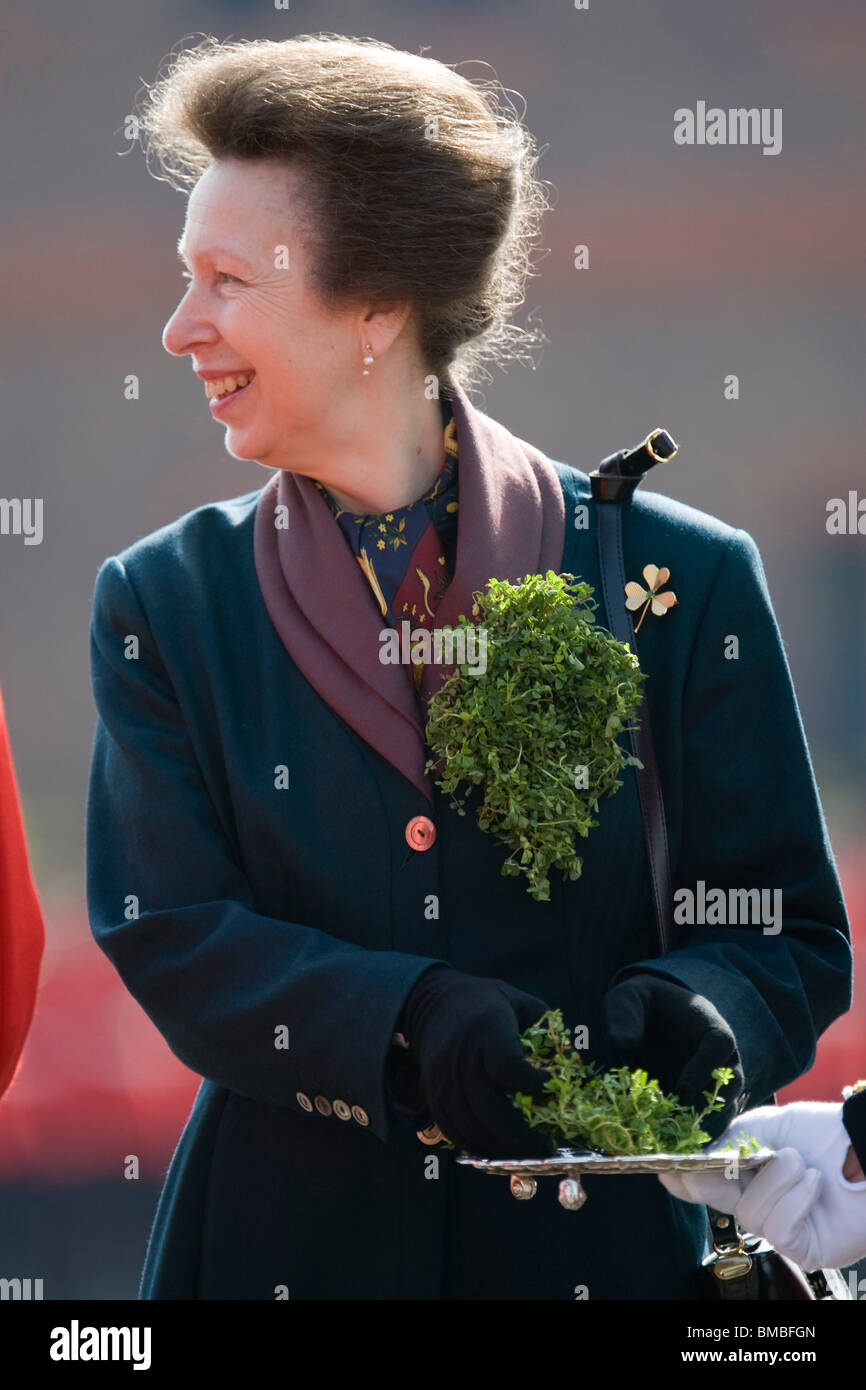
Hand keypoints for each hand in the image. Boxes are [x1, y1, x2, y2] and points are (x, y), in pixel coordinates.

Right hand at [397, 965, 552, 1157]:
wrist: (434, 1003)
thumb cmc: (487, 1003)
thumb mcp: (520, 1002)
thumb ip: (546, 1030)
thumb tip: (572, 1064)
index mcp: (487, 1029)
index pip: (508, 1067)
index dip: (532, 1085)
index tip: (551, 1091)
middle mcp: (462, 1057)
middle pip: (490, 1108)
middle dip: (520, 1136)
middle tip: (546, 1149)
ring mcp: (443, 1078)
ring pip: (471, 1126)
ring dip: (501, 1149)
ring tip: (526, 1156)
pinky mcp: (433, 1094)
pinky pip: (453, 1130)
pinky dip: (477, 1146)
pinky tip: (498, 1150)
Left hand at [601, 973, 743, 1134]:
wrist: (644, 1016)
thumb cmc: (640, 1003)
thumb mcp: (627, 998)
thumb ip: (625, 1014)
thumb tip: (624, 1043)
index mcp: (707, 1023)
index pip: (720, 1043)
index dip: (705, 1067)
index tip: (682, 1088)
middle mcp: (719, 1054)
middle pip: (732, 1081)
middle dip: (713, 1104)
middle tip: (687, 1123)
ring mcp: (713, 1078)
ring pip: (726, 1106)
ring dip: (708, 1124)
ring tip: (684, 1140)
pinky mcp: (701, 1098)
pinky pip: (710, 1119)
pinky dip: (698, 1132)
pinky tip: (678, 1146)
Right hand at [659, 1101, 865, 1269]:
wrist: (865, 1148)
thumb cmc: (822, 1133)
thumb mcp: (767, 1125)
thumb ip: (729, 1142)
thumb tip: (695, 1160)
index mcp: (746, 1171)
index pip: (704, 1181)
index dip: (682, 1177)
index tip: (664, 1168)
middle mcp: (758, 1200)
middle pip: (713, 1200)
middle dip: (703, 1183)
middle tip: (694, 1170)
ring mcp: (779, 1227)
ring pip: (748, 1211)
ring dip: (777, 1179)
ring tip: (802, 1163)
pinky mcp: (800, 1248)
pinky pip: (778, 1226)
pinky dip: (797, 1198)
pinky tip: (816, 1184)